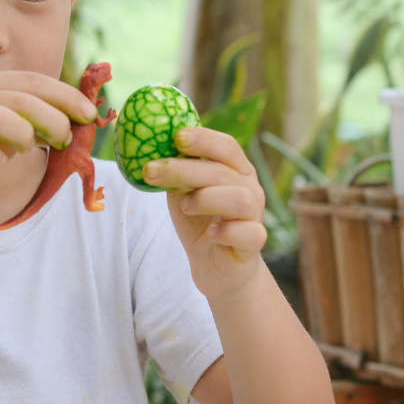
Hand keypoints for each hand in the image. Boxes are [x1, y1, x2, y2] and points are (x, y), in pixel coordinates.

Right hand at [0, 71, 97, 219]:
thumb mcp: (4, 131)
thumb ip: (32, 121)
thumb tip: (76, 121)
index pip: (34, 80)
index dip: (67, 96)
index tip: (90, 115)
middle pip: (24, 98)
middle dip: (55, 118)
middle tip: (66, 140)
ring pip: (1, 116)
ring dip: (24, 135)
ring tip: (26, 150)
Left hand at [143, 127, 268, 301]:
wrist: (217, 267)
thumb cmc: (200, 223)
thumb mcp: (183, 194)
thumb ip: (175, 174)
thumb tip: (148, 152)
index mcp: (235, 170)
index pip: (226, 146)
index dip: (203, 139)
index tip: (176, 136)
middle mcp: (249, 188)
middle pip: (222, 171)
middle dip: (183, 169)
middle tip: (150, 171)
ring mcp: (255, 215)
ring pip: (239, 199)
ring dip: (206, 199)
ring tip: (186, 207)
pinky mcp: (254, 243)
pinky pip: (248, 233)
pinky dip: (226, 232)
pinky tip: (211, 234)